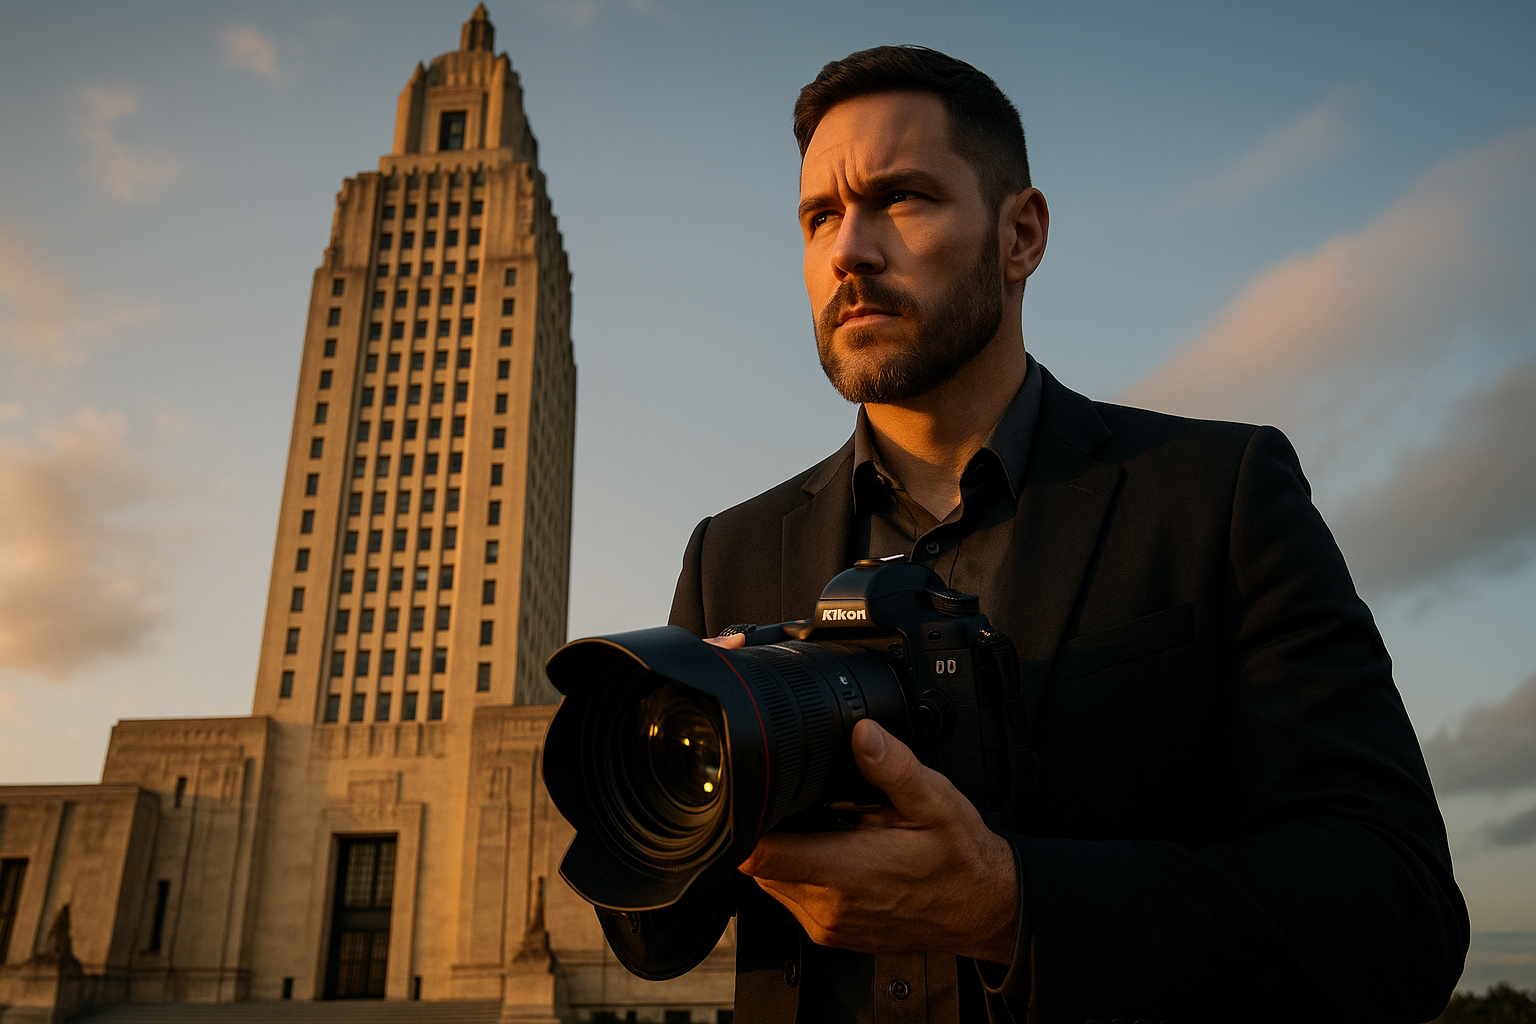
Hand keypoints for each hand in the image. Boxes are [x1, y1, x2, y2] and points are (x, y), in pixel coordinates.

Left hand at [737, 717, 1018, 963]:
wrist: (985, 909)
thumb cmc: (960, 858)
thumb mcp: (934, 799)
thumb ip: (892, 767)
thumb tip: (862, 734)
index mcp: (847, 872)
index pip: (761, 855)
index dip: (749, 823)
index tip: (754, 798)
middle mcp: (830, 906)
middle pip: (761, 864)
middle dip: (775, 831)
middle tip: (810, 806)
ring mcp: (829, 926)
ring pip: (773, 883)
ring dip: (788, 854)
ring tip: (829, 830)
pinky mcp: (832, 936)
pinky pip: (794, 899)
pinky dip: (803, 875)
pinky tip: (836, 854)